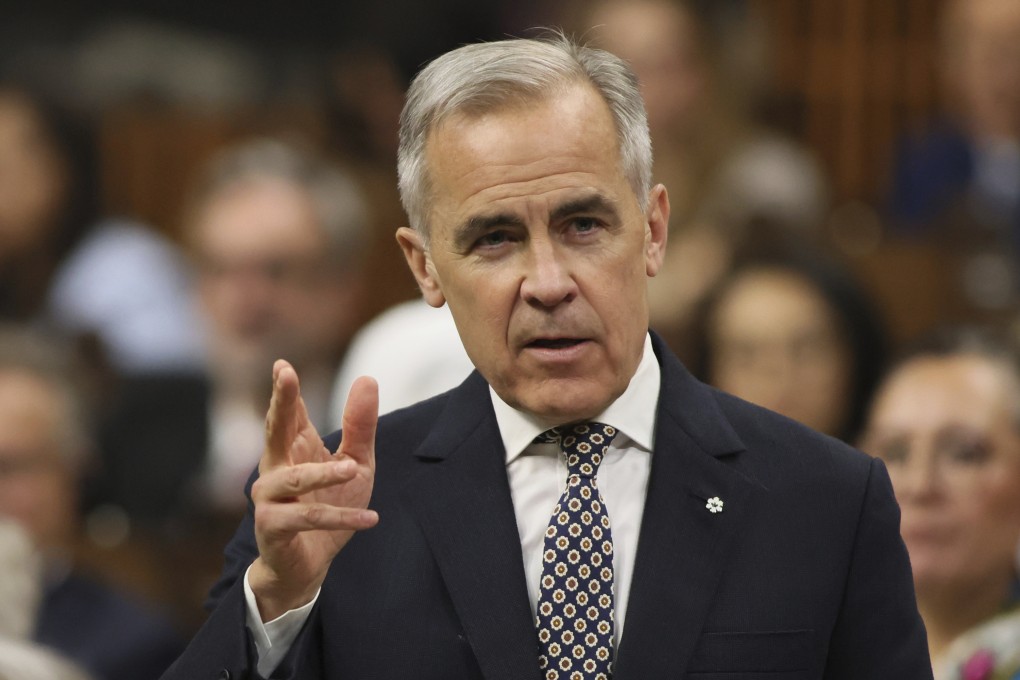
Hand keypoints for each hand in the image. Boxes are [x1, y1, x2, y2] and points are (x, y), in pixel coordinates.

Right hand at [248, 360, 378, 620]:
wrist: (309, 565)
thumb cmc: (329, 506)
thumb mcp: (355, 464)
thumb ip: (360, 427)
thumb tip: (367, 378)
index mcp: (293, 448)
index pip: (289, 413)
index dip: (286, 389)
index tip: (283, 365)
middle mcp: (275, 469)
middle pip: (275, 430)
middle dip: (281, 402)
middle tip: (286, 376)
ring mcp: (270, 499)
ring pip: (294, 480)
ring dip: (324, 474)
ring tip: (353, 469)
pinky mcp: (274, 528)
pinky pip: (310, 519)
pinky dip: (342, 518)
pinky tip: (372, 518)